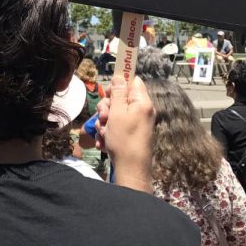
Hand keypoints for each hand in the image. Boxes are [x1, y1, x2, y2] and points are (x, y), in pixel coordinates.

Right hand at [97, 75, 154, 192]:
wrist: (131, 169)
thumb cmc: (124, 140)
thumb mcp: (117, 113)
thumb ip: (118, 93)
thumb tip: (120, 76)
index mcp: (142, 102)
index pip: (132, 81)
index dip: (119, 84)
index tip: (109, 93)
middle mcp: (142, 111)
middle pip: (121, 98)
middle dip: (107, 106)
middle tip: (103, 116)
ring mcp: (137, 123)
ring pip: (116, 112)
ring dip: (105, 121)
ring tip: (103, 132)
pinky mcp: (131, 133)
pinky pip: (117, 126)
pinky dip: (109, 131)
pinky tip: (104, 140)